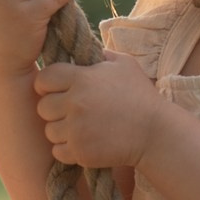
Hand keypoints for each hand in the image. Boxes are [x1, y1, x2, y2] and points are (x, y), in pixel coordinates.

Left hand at [32, 54, 164, 169]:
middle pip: (43, 107)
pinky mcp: (81, 151)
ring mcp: (77, 129)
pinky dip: (68, 150)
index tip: (56, 90)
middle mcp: (75, 103)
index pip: (43, 79)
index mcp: (82, 78)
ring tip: (81, 129)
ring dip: (61, 131)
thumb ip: (101, 54)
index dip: (47, 85)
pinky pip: (58, 151)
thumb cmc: (141, 96)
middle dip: (54, 110)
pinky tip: (84, 143)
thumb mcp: (124, 64)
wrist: (156, 133)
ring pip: (49, 131)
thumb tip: (84, 48)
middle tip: (71, 112)